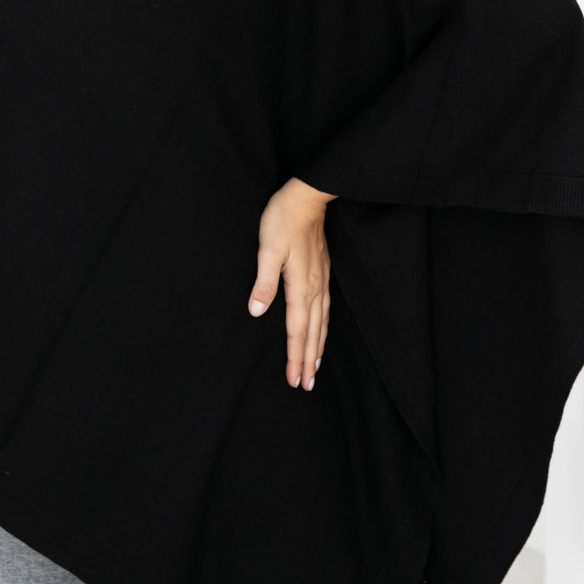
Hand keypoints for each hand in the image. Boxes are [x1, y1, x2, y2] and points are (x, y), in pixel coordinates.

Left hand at [247, 176, 335, 390]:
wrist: (307, 197)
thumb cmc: (283, 220)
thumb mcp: (267, 249)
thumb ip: (263, 281)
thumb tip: (257, 311)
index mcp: (300, 286)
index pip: (296, 329)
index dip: (295, 357)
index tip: (295, 380)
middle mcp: (314, 288)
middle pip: (312, 332)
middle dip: (309, 360)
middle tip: (307, 386)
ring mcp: (321, 280)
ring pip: (322, 322)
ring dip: (318, 347)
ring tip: (316, 368)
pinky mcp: (322, 272)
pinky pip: (326, 309)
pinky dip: (324, 327)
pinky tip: (322, 331)